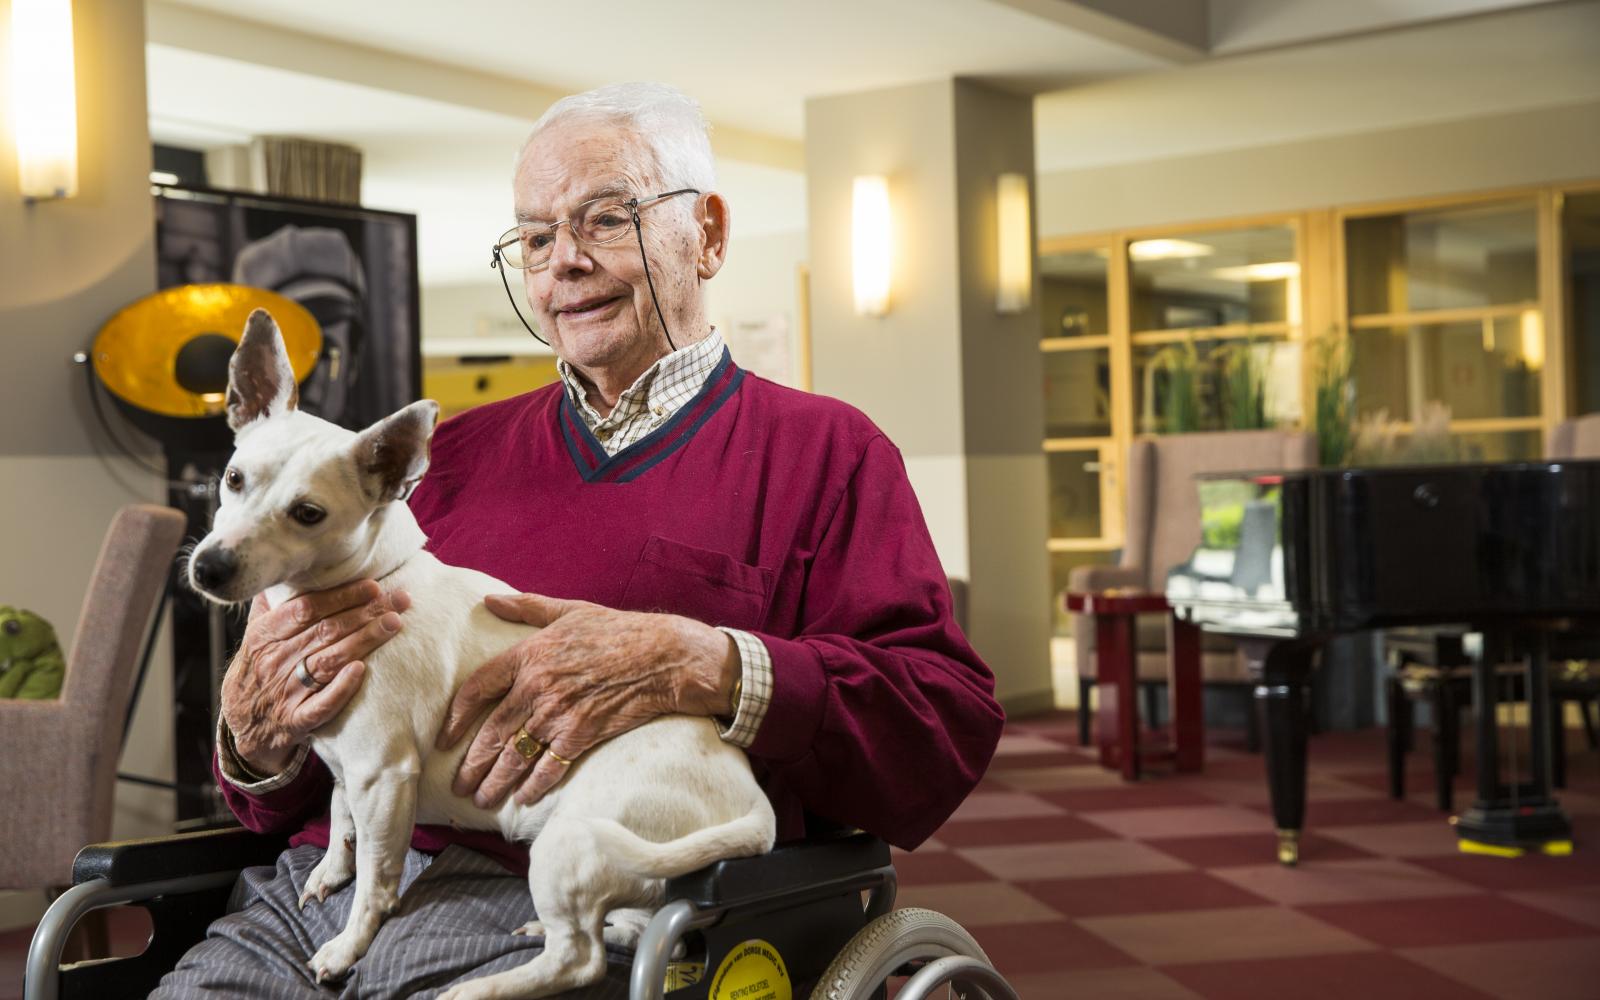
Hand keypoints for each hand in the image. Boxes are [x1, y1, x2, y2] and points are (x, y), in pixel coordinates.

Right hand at [221, 579, 410, 773]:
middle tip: (399, 599)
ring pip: (328, 662)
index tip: (373, 586)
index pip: (306, 609)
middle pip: (325, 631)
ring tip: (394, 624)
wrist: (240, 727)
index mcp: (264, 636)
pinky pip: (320, 705)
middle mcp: (274, 661)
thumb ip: (271, 605)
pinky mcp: (295, 720)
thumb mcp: (254, 636)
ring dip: (364, 641)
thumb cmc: (256, 671)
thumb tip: (288, 570)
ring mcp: (285, 692)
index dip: (340, 596)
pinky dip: (341, 688)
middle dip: (365, 612)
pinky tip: (362, 670)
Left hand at [435, 593, 737, 808]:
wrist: (664, 656)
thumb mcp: (570, 611)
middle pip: (492, 732)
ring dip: (496, 781)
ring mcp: (558, 713)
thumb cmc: (619, 630)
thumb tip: (490, 600)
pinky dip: (533, 786)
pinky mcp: (581, 734)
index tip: (446, 738)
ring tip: (482, 799)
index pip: (477, 689)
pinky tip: (522, 799)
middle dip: (472, 764)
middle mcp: (537, 686)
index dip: (457, 718)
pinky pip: (549, 766)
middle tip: (459, 785)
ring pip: (516, 755)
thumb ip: (527, 607)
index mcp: (529, 655)